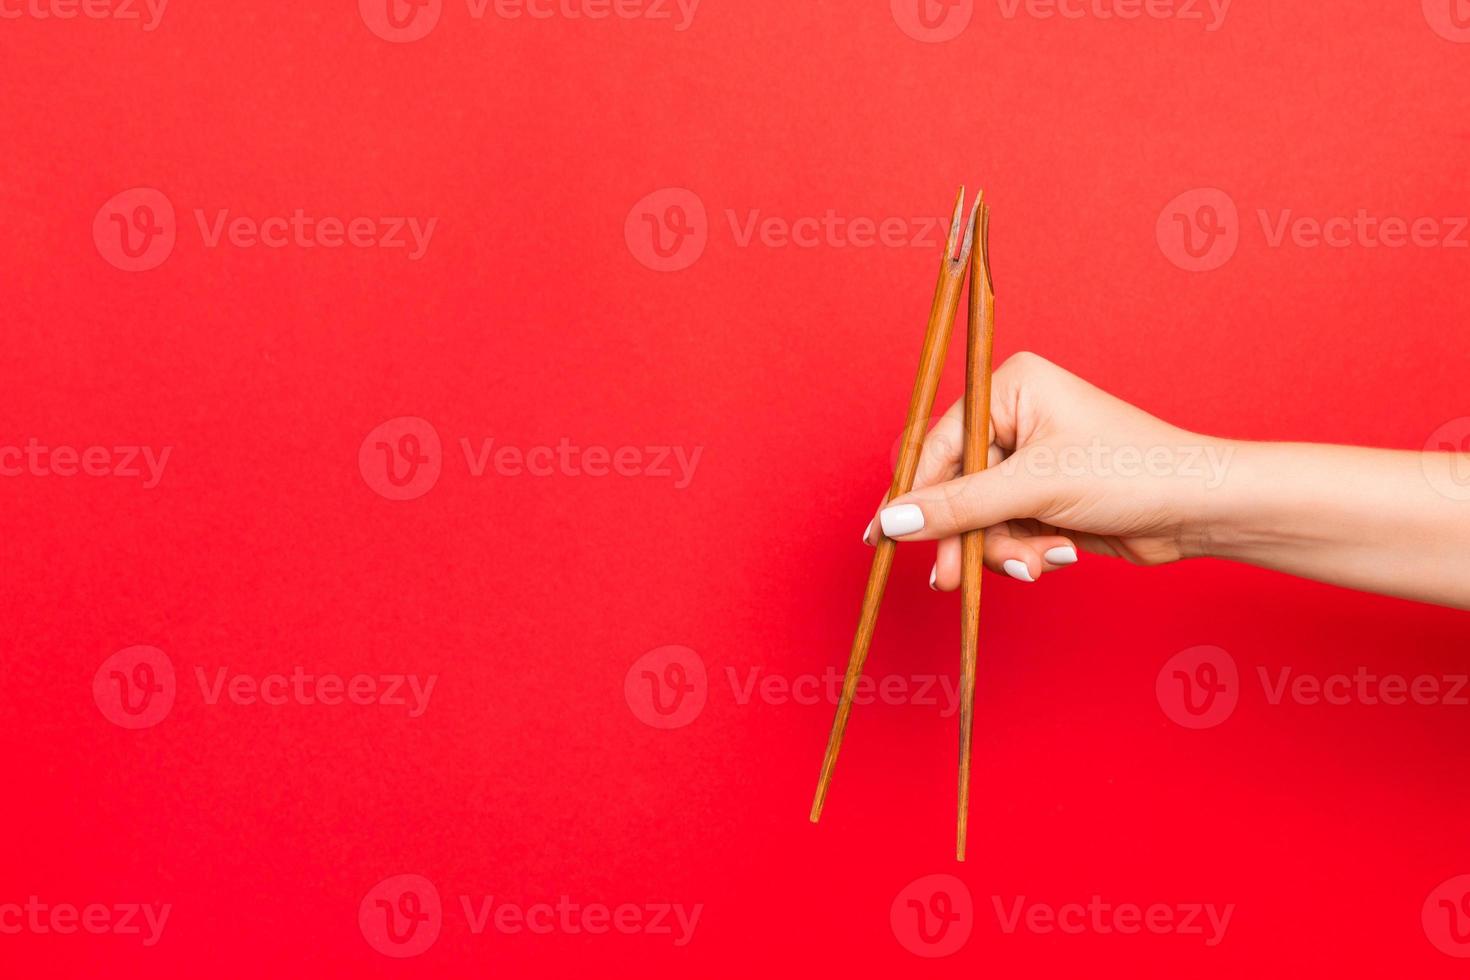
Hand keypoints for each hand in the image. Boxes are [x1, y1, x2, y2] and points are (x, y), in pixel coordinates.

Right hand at [867, 352, 1228, 589]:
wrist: (1200, 510)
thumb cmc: (1132, 473)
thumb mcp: (1035, 488)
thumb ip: (958, 506)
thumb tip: (892, 521)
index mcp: (1011, 388)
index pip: (940, 444)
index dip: (912, 494)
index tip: (883, 537)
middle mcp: (1016, 418)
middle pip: (956, 487)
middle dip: (966, 534)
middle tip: (951, 577)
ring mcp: (1031, 461)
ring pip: (979, 518)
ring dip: (1002, 549)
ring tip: (1036, 563)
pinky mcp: (1045, 498)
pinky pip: (1006, 532)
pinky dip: (1023, 551)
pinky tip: (1055, 556)